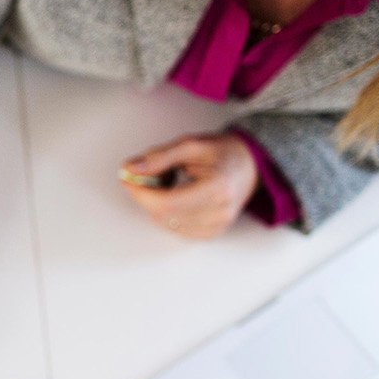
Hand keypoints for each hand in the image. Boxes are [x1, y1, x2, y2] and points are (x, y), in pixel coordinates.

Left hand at [121, 133, 259, 238]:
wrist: (250, 166)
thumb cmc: (222, 153)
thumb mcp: (191, 145)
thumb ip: (160, 157)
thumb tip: (131, 169)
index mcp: (218, 188)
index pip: (167, 202)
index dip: (142, 193)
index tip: (128, 179)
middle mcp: (220, 212)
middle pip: (164, 215)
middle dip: (146, 197)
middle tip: (144, 177)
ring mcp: (218, 226)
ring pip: (167, 223)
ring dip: (156, 205)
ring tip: (167, 183)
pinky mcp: (212, 233)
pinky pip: (176, 229)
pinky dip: (167, 214)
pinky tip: (174, 197)